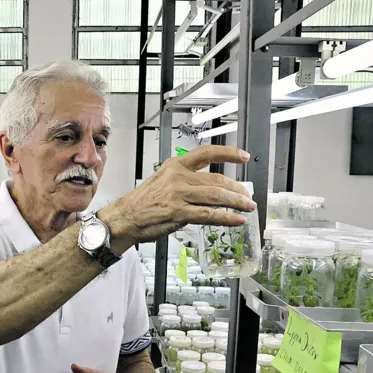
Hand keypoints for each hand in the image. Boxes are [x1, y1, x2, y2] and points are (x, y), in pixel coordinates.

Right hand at [100, 145, 255, 249]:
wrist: (125, 218)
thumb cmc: (143, 202)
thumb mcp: (163, 181)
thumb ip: (186, 181)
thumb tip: (212, 190)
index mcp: (175, 166)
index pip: (206, 153)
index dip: (229, 153)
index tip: (244, 156)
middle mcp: (178, 177)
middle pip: (217, 179)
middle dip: (237, 188)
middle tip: (247, 195)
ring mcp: (178, 195)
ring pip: (216, 196)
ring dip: (237, 202)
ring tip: (248, 206)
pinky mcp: (178, 213)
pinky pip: (209, 214)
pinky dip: (226, 218)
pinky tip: (237, 219)